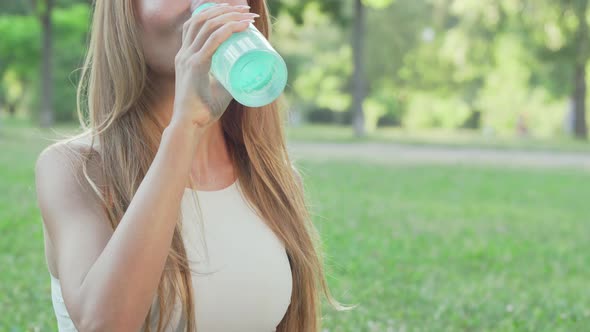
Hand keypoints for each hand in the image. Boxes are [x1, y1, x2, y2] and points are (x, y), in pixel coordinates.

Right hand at [171, 3, 257, 128]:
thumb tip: (247, 76)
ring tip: (247, 15)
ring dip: (229, 16)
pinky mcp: (194, 67)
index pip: (197, 23)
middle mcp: (184, 53)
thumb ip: (229, 81)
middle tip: (246, 11)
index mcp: (186, 55)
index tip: (237, 12)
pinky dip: (228, 30)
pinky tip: (240, 26)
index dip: (216, 12)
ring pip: (208, 26)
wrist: (190, 126)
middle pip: (202, 18)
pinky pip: (212, 42)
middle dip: (226, 10)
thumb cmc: (203, 112)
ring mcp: (187, 58)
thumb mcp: (218, 89)